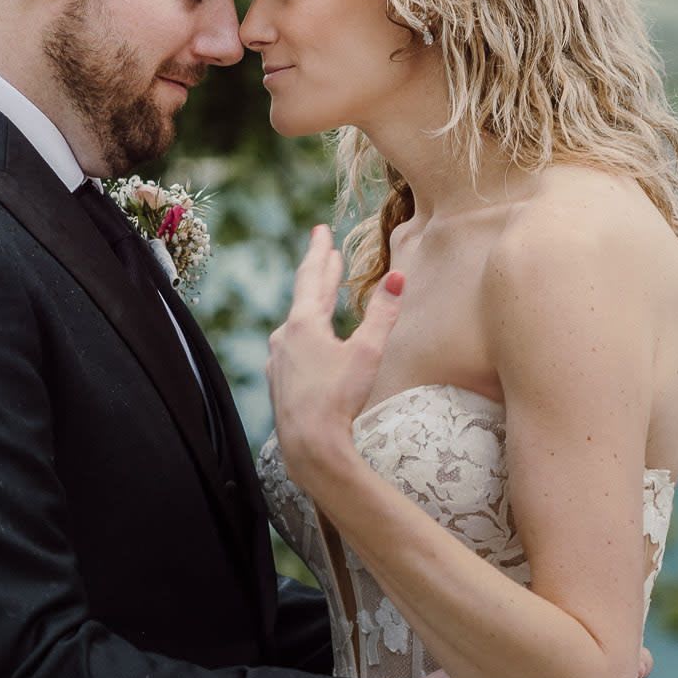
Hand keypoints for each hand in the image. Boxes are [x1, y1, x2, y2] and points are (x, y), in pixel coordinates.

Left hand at [267, 226, 403, 478]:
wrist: (309, 446)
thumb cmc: (338, 399)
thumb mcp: (367, 353)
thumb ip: (382, 314)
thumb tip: (398, 277)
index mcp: (303, 324)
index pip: (313, 276)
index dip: (320, 252)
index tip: (321, 231)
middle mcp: (284, 337)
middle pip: (304, 296)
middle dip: (318, 271)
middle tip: (324, 249)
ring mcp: (278, 360)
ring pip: (297, 322)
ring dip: (312, 303)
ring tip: (321, 292)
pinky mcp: (279, 381)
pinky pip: (292, 346)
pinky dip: (305, 332)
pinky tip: (309, 341)